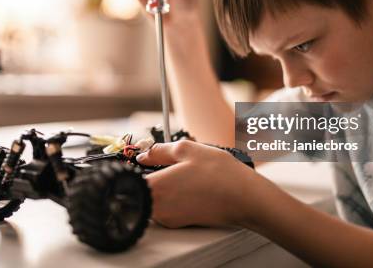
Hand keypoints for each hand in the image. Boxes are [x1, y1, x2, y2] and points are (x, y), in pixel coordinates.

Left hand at [136, 140, 261, 227]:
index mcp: (155, 188)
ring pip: (154, 199)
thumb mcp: (187, 149)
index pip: (129, 180)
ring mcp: (169, 219)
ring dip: (162, 186)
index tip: (142, 159)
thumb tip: (143, 154)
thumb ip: (158, 150)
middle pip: (140, 191)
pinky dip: (174, 196)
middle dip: (149, 177)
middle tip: (165, 164)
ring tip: (183, 174)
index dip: (133, 168)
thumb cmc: (219, 173)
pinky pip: (167, 207)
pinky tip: (191, 186)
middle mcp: (158, 208)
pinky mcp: (180, 223)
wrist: (244, 198)